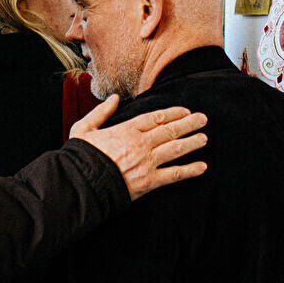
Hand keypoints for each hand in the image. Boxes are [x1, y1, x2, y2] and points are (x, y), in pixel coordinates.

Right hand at [69, 97, 207, 200]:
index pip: (156, 117)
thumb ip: (100, 112)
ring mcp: (147, 162)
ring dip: (192, 142)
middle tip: (203, 119)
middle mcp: (141, 143)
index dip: (173, 113)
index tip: (185, 111)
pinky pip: (175, 174)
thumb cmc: (80, 158)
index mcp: (126, 129)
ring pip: (176, 148)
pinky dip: (190, 170)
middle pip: (170, 130)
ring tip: (204, 138)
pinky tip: (202, 167)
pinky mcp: (149, 181)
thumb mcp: (83, 129)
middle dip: (189, 124)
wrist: (80, 184)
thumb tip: (113, 98)